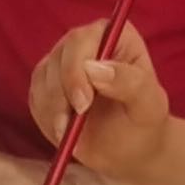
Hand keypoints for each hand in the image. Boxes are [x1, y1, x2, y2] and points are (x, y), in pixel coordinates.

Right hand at [26, 21, 176, 182]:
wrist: (128, 147)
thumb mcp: (148, 106)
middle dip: (61, 95)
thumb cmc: (143, 123)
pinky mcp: (46, 85)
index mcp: (114, 36)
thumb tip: (94, 68)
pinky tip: (64, 132)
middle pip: (57, 57)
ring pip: (42, 78)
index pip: (81, 40)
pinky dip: (45, 118)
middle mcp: (85, 43)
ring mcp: (62, 63)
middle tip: (70, 126)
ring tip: (70, 134)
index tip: (82, 105)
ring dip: (52, 110)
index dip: (75, 71)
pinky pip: (35, 97)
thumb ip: (131, 83)